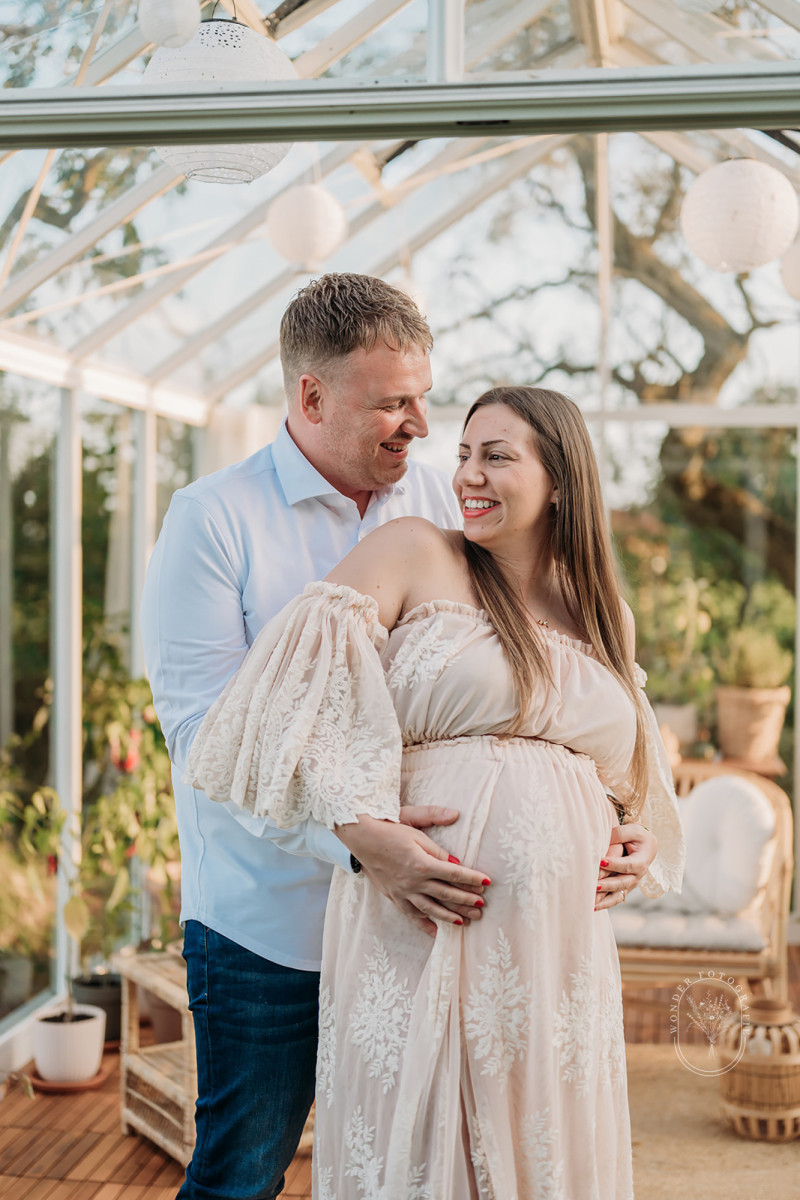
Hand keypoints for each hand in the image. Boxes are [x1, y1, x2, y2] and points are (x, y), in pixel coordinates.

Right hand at [336, 811, 488, 937]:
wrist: (362, 837)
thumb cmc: (390, 829)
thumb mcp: (416, 831)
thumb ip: (438, 847)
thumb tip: (458, 860)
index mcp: (422, 863)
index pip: (454, 874)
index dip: (472, 878)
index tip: (487, 882)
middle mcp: (414, 881)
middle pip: (446, 894)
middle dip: (466, 900)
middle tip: (482, 905)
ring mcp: (403, 891)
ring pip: (432, 909)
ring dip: (450, 916)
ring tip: (467, 921)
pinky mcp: (394, 896)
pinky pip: (411, 915)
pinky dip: (424, 924)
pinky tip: (436, 932)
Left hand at [595, 822, 656, 910]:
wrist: (644, 846)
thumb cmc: (636, 836)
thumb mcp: (633, 831)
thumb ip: (620, 834)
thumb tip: (606, 841)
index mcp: (641, 861)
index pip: (628, 865)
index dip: (615, 864)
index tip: (601, 861)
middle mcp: (637, 876)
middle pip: (622, 882)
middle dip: (607, 884)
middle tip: (593, 884)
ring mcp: (630, 884)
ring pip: (618, 894)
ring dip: (604, 898)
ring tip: (590, 900)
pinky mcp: (623, 888)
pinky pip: (614, 899)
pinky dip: (604, 904)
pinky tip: (591, 907)